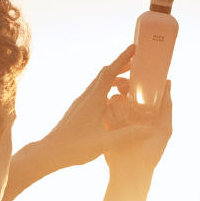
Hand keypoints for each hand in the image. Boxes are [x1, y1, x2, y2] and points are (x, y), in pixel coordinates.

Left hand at [42, 45, 139, 167]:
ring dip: (113, 78)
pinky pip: (94, 93)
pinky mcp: (78, 110)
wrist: (49, 152)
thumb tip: (150, 130)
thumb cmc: (74, 148)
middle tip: (137, 65)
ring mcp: (80, 103)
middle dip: (121, 66)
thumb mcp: (104, 143)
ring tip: (128, 84)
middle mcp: (86, 97)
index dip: (123, 59)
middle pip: (104, 74)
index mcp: (93, 100)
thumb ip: (127, 135)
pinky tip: (113, 101)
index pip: (110, 72)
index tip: (134, 48)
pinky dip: (106, 89)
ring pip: (98, 83)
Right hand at [103, 78, 172, 177]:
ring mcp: (118, 119)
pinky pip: (104, 111)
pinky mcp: (106, 126)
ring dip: (115, 95)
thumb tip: (168, 82)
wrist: (131, 172)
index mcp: (146, 112)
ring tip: (117, 95)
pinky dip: (105, 105)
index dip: (140, 80)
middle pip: (126, 92)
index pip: (143, 91)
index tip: (138, 72)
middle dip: (124, 84)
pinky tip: (108, 105)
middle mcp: (132, 114)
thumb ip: (166, 107)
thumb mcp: (164, 128)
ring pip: (114, 99)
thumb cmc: (151, 153)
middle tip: (122, 84)